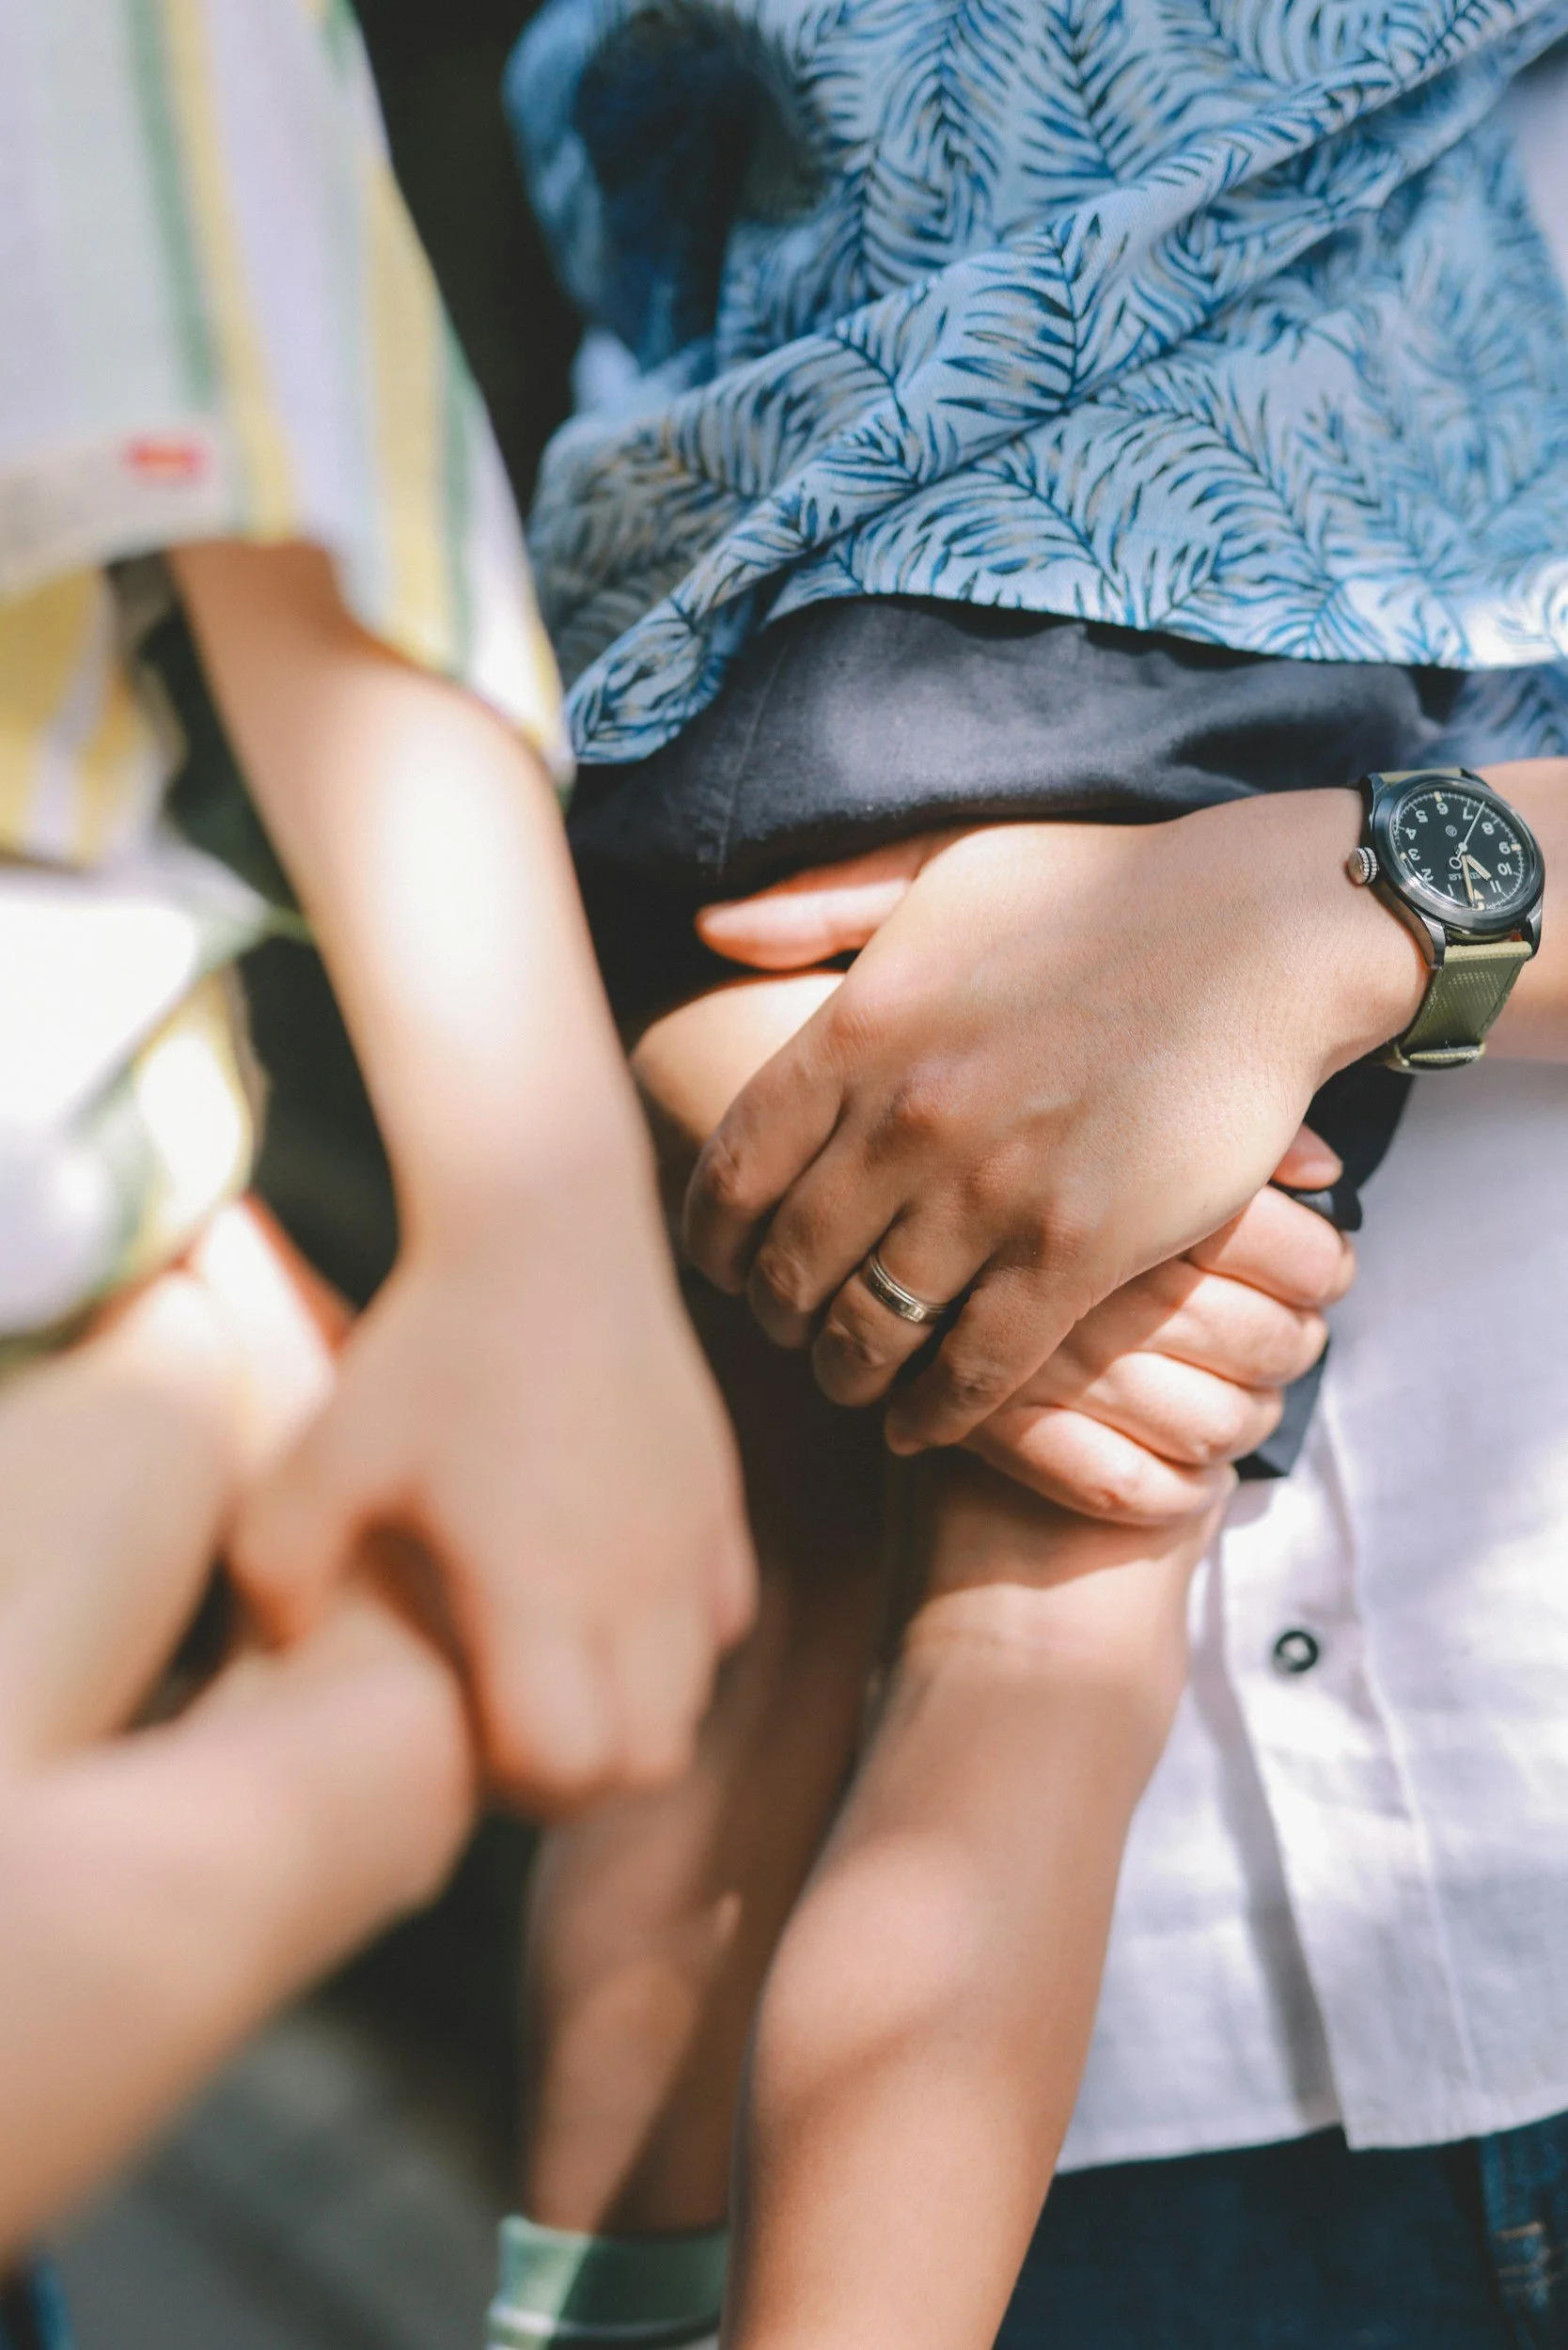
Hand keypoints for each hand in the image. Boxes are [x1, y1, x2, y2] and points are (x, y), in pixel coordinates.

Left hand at [231, 1166, 754, 1812]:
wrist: (545, 1222)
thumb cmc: (424, 1346)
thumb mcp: (317, 1456)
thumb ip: (279, 1574)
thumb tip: (289, 1653)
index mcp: (539, 1589)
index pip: (572, 1768)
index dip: (513, 1779)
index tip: (465, 1724)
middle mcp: (635, 1581)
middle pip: (649, 1759)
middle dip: (581, 1768)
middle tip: (512, 1713)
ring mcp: (690, 1539)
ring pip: (695, 1691)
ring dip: (633, 1702)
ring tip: (558, 1656)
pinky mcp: (720, 1494)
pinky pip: (726, 1615)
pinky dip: (679, 1634)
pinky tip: (612, 1587)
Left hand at [685, 796, 1421, 1450]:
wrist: (1267, 929)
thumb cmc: (1107, 886)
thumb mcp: (946, 861)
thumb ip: (821, 898)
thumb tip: (709, 928)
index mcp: (860, 1028)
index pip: (732, 1173)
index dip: (711, 1243)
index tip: (720, 1270)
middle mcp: (908, 1116)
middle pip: (790, 1267)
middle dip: (777, 1319)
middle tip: (790, 1335)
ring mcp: (993, 1188)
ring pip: (873, 1331)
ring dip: (849, 1374)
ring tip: (854, 1381)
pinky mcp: (1082, 1248)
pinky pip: (978, 1367)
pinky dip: (939, 1412)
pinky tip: (925, 1425)